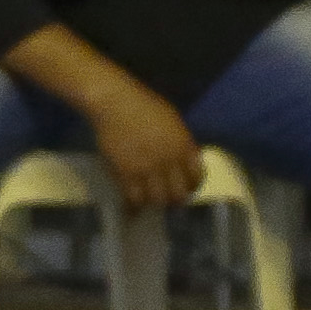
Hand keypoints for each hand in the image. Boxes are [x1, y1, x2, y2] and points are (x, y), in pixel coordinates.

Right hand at [84, 75, 204, 209]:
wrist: (114, 102)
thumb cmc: (143, 106)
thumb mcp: (172, 121)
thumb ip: (181, 142)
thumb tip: (184, 161)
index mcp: (183, 146)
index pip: (196, 178)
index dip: (191, 186)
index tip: (185, 188)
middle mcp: (168, 161)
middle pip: (178, 195)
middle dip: (173, 200)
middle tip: (166, 199)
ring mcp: (146, 168)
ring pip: (156, 200)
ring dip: (153, 202)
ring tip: (148, 200)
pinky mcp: (125, 172)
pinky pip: (134, 198)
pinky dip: (133, 205)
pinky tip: (131, 206)